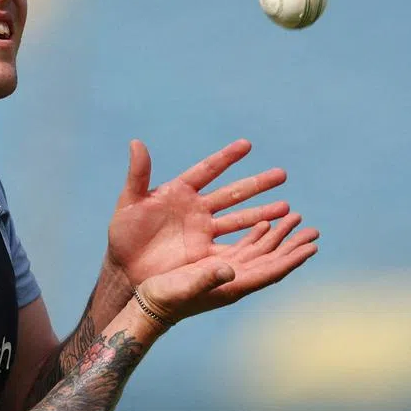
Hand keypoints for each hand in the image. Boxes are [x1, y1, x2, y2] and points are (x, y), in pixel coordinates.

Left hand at [106, 139, 292, 285]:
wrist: (126, 268)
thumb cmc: (124, 234)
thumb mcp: (129, 203)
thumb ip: (137, 175)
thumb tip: (136, 142)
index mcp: (179, 192)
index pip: (207, 170)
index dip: (226, 158)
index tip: (247, 145)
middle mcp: (197, 210)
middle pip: (232, 193)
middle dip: (257, 184)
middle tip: (282, 174)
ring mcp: (203, 231)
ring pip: (239, 219)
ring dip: (262, 213)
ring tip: (287, 208)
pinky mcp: (205, 253)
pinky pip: (233, 245)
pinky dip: (252, 241)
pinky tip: (272, 234)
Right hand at [136, 212, 318, 324]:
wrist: (150, 305)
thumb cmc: (165, 298)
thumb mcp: (184, 286)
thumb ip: (207, 277)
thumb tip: (231, 268)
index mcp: (233, 285)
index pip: (270, 272)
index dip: (291, 259)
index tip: (312, 247)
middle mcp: (235, 279)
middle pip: (272, 261)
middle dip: (293, 245)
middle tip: (314, 231)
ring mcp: (227, 272)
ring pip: (261, 252)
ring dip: (279, 237)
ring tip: (296, 220)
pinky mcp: (216, 265)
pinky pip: (244, 248)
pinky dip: (256, 235)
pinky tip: (265, 224)